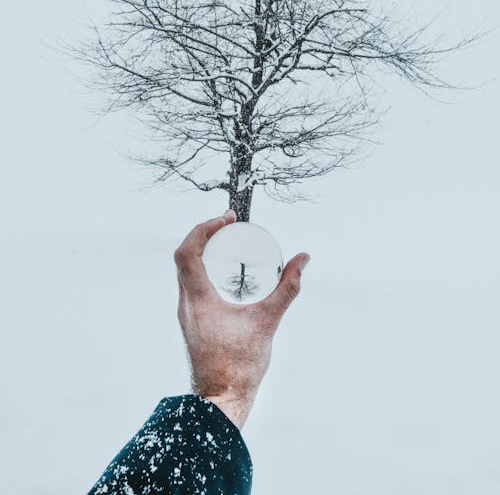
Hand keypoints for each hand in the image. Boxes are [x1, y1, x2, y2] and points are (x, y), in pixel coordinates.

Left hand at [174, 210, 310, 428]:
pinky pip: (193, 287)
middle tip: (230, 225)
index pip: (186, 252)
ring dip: (205, 253)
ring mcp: (186, 315)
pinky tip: (227, 275)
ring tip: (230, 245)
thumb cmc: (240, 367)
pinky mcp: (192, 323)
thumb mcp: (268, 321)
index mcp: (197, 300)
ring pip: (187, 273)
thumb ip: (287, 288)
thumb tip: (302, 259)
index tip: (225, 220)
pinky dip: (206, 272)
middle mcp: (185, 305)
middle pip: (185, 258)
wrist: (220, 402)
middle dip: (206, 235)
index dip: (203, 229)